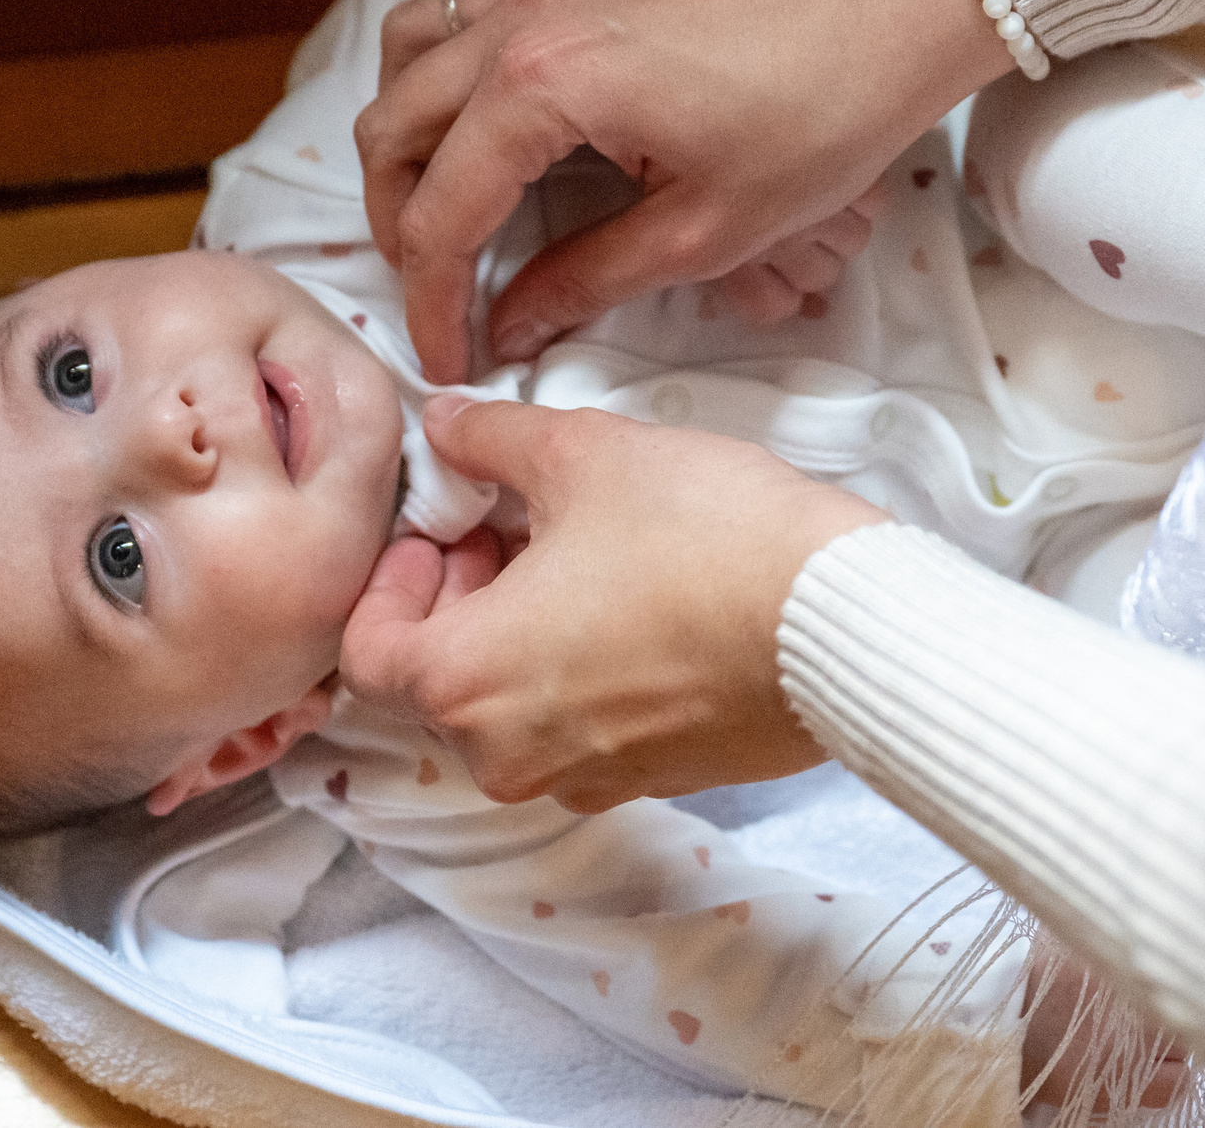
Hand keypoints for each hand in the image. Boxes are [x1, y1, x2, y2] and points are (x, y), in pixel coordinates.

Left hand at [340, 397, 887, 809]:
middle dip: (463, 598)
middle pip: (440, 681)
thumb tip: (448, 426)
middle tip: (513, 525)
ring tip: (583, 555)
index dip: (393, 580)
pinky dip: (583, 673)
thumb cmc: (704, 540)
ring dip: (522, 635)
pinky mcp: (657, 778)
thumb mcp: (582, 454)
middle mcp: (511, 752)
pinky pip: (584, 731)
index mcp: (466, 683)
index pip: (368, 652)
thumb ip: (491, 440)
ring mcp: (588, 776)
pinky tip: (638, 601)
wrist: (835, 619)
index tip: (444, 529)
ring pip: (513, 709)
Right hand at [355, 0, 1011, 381]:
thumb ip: (590, 279)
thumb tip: (513, 324)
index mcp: (542, 87)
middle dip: (398, 225)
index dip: (432, 303)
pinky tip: (482, 120)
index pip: (439, 215)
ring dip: (405, 136)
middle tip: (439, 295)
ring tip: (443, 209)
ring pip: (406, 54)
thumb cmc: (824, 107)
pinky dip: (440, 67)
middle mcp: (517, 18)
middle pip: (391, 129)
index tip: (450, 357)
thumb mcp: (708, 228)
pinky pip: (458, 7)